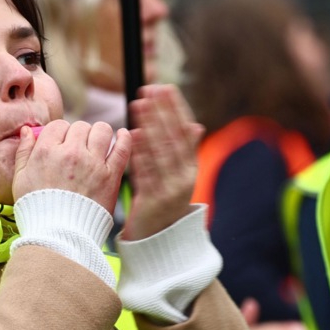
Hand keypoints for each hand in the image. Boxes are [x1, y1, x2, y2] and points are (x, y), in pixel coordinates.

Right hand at [12, 119, 131, 210]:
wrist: (58, 234)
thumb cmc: (36, 208)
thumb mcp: (20, 179)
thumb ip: (23, 152)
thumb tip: (27, 130)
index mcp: (47, 152)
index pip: (57, 125)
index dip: (58, 133)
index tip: (60, 143)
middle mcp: (71, 153)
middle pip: (79, 126)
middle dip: (77, 134)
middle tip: (76, 147)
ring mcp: (93, 163)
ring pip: (102, 130)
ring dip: (98, 133)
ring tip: (95, 143)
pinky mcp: (110, 175)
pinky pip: (121, 147)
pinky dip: (124, 138)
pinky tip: (122, 135)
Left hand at [122, 85, 203, 240]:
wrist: (159, 241)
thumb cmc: (162, 202)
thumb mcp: (176, 176)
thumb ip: (182, 151)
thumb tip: (196, 125)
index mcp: (191, 167)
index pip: (185, 131)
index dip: (175, 108)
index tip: (164, 88)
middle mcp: (185, 177)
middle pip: (173, 138)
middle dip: (160, 111)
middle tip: (147, 89)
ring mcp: (171, 189)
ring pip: (161, 152)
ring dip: (149, 125)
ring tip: (137, 105)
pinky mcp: (154, 201)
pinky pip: (147, 172)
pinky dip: (141, 153)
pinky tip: (133, 136)